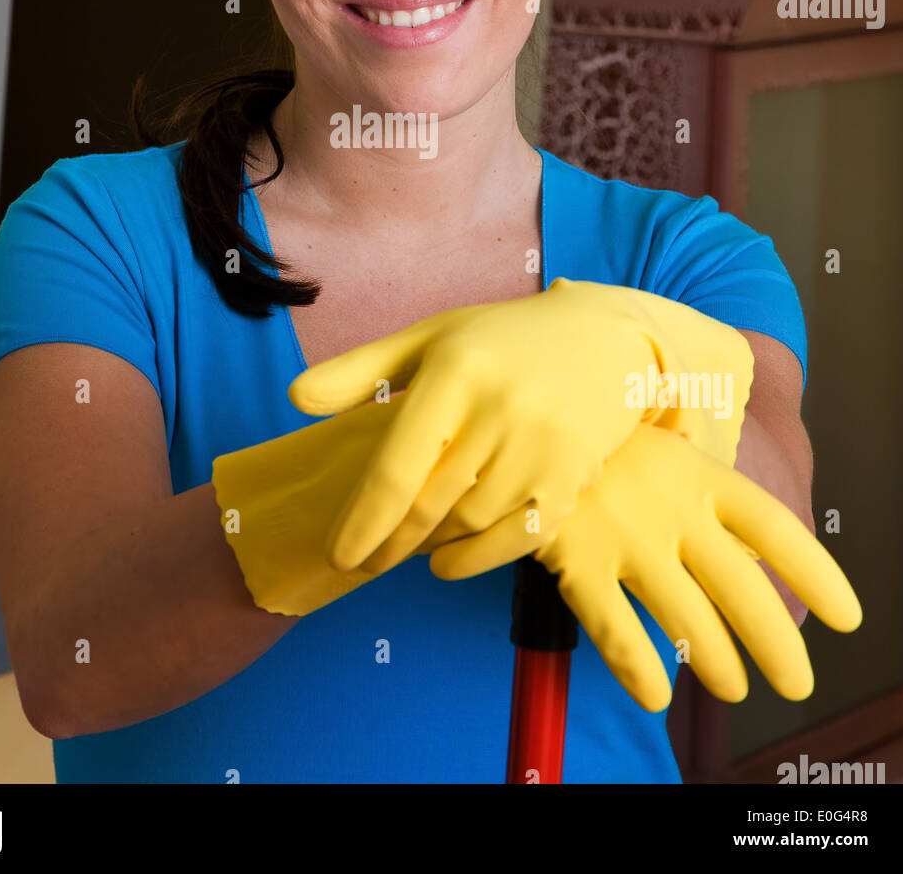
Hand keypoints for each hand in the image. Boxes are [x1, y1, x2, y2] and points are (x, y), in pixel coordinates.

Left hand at [287, 279, 754, 573]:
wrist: (607, 341)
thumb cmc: (502, 341)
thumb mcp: (431, 339)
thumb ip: (361, 369)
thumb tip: (295, 398)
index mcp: (454, 372)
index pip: (397, 468)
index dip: (362, 521)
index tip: (338, 553)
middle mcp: (499, 410)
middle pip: (427, 505)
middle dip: (386, 542)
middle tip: (357, 562)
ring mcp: (540, 448)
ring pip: (467, 523)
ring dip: (428, 544)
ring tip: (401, 545)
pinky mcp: (572, 478)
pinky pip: (515, 538)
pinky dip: (474, 559)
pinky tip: (443, 563)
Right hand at [424, 425, 862, 711]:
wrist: (511, 421)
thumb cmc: (598, 444)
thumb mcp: (662, 450)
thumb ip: (707, 495)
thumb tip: (759, 545)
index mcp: (698, 473)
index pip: (774, 526)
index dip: (815, 574)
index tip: (847, 618)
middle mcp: (671, 507)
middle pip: (741, 587)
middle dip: (777, 644)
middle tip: (797, 682)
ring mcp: (623, 535)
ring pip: (687, 618)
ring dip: (716, 661)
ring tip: (731, 686)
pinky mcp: (575, 559)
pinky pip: (616, 629)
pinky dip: (639, 666)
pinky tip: (655, 691)